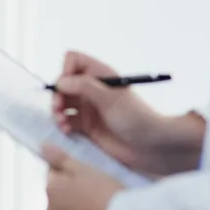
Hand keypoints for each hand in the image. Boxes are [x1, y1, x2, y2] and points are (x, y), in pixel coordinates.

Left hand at [42, 145, 123, 209]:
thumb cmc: (103, 193)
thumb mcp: (83, 169)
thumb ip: (60, 158)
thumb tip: (43, 147)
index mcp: (50, 188)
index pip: (52, 172)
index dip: (68, 169)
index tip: (85, 172)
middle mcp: (50, 208)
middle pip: (58, 191)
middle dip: (71, 187)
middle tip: (93, 187)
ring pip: (65, 207)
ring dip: (75, 203)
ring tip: (96, 202)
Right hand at [52, 51, 203, 174]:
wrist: (152, 148)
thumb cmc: (136, 118)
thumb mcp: (110, 99)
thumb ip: (85, 87)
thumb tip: (60, 81)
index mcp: (100, 75)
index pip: (74, 61)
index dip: (66, 70)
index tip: (65, 86)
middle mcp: (92, 89)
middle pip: (63, 83)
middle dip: (57, 94)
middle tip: (58, 108)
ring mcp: (89, 108)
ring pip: (62, 103)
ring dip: (57, 111)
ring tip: (62, 122)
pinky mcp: (87, 126)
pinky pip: (67, 121)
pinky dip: (63, 124)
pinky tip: (68, 131)